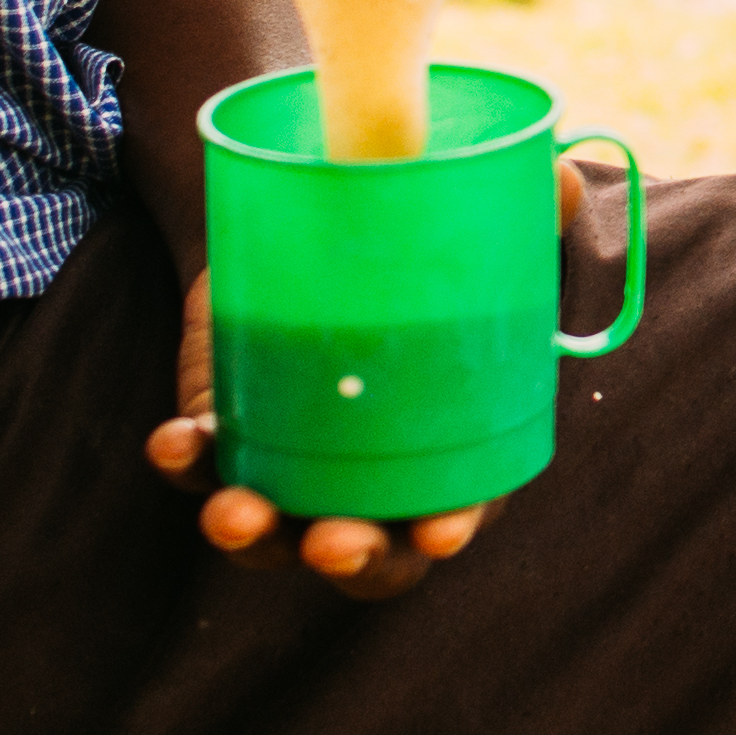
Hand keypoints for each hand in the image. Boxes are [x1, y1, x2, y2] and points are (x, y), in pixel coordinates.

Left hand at [136, 145, 619, 598]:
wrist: (310, 232)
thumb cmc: (415, 256)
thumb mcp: (472, 238)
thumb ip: (524, 216)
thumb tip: (562, 177)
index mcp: (444, 457)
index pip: (453, 514)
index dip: (449, 530)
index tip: (441, 532)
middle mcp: (367, 483)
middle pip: (364, 552)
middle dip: (349, 557)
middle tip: (332, 543)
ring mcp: (293, 470)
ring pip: (271, 532)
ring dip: (251, 534)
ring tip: (234, 511)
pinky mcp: (227, 438)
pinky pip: (201, 469)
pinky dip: (186, 465)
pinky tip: (172, 443)